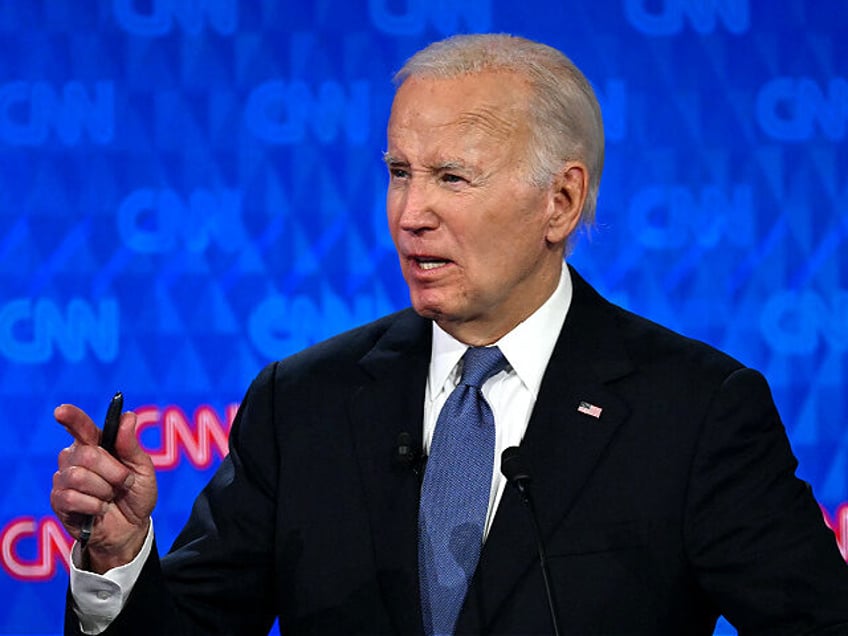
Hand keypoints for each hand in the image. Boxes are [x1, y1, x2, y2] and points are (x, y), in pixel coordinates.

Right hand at [51, 404, 157, 573]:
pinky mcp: (58, 502)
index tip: (61, 411)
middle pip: (86, 454)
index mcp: (96, 444)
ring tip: (110, 497)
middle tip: (124, 482)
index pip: (80, 426)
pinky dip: (94, 505)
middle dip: (113, 471)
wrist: (132, 528)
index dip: (71, 417)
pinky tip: (99, 509)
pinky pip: (71, 498)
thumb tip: (127, 416)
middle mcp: (75, 457)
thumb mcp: (143, 469)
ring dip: (104, 489)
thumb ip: (131, 446)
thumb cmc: (136, 494)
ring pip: (78, 476)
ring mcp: (64, 479)